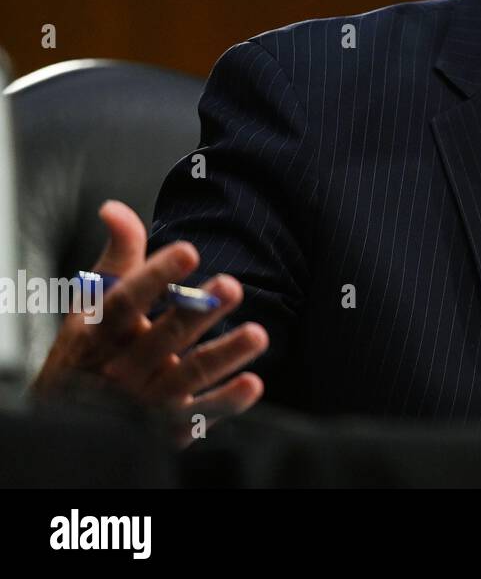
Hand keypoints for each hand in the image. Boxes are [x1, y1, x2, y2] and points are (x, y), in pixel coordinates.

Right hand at [30, 200, 269, 446]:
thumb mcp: (94, 305)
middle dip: (197, 312)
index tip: (189, 250)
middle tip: (231, 285)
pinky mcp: (167, 426)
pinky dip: (226, 402)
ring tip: (258, 334)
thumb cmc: (90, 351)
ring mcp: (145, 399)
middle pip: (163, 337)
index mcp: (100, 332)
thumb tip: (115, 208)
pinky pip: (200, 414)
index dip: (155, 275)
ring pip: (188, 376)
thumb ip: (117, 257)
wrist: (67, 425)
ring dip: (225, 355)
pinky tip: (253, 383)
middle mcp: (122, 366)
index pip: (125, 301)